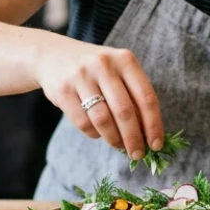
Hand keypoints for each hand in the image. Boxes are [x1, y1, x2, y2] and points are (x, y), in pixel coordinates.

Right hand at [33, 37, 163, 161]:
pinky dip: (94, 134)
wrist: (53, 54)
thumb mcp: (118, 71)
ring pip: (103, 119)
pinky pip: (83, 122)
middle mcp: (104, 65)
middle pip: (124, 111)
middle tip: (138, 154)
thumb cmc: (96, 69)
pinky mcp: (63, 90)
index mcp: (125, 59)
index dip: (153, 125)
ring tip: (119, 145)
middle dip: (134, 138)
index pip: (146, 97)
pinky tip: (98, 133)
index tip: (156, 144)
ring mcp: (81, 76)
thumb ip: (134, 95)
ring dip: (114, 139)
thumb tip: (148, 133)